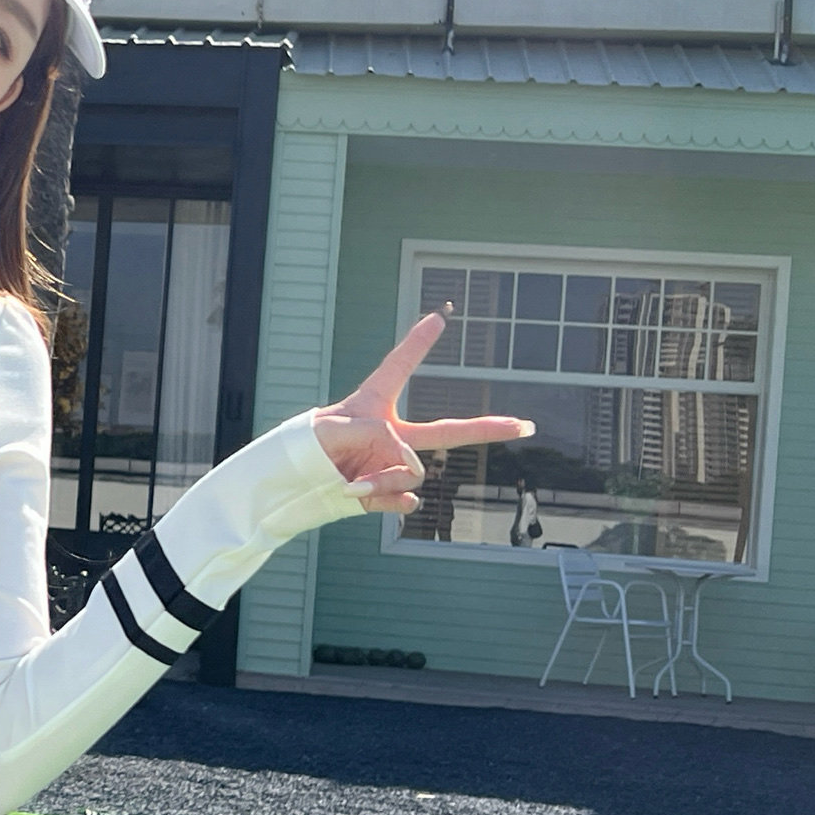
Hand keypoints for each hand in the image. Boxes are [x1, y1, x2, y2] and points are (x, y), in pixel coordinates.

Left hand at [312, 311, 533, 514]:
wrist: (289, 484)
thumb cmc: (307, 445)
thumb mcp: (340, 428)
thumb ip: (383, 438)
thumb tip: (413, 468)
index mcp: (374, 405)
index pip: (400, 366)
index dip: (419, 342)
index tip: (440, 314)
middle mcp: (390, 437)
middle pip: (448, 431)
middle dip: (488, 429)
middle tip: (525, 425)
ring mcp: (390, 467)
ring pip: (412, 473)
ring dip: (384, 477)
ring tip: (349, 477)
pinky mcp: (383, 495)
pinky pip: (404, 500)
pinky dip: (386, 500)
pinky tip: (360, 494)